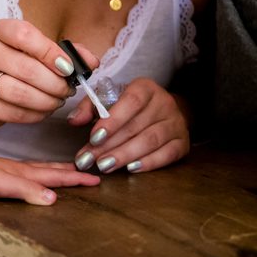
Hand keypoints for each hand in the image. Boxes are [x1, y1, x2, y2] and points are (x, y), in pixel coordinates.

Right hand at [0, 19, 99, 126]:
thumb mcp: (36, 50)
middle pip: (25, 69)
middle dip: (54, 84)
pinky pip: (9, 112)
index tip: (69, 68)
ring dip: (45, 102)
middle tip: (67, 91)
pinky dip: (32, 115)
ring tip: (56, 102)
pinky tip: (41, 111)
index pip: (24, 36)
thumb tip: (91, 62)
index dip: (50, 53)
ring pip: (17, 93)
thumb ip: (66, 53)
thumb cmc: (13, 63)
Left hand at [0, 145, 101, 204]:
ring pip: (42, 170)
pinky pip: (30, 173)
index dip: (76, 178)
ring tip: (71, 171)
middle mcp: (21, 170)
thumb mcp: (2, 185)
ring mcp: (11, 171)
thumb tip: (53, 198)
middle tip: (92, 174)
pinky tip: (37, 178)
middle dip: (73, 172)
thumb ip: (27, 190)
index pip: (56, 175)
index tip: (96, 178)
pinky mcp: (1, 175)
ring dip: (59, 171)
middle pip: (53, 170)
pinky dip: (41, 174)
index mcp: (24, 173)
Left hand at [68, 77, 188, 174]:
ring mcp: (176, 123)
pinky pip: (167, 154)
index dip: (112, 120)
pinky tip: (130, 169)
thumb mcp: (110, 98)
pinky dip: (149, 163)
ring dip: (125, 155)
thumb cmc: (131, 106)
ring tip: (105, 166)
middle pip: (136, 126)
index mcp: (146, 87)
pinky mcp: (182, 143)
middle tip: (89, 159)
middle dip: (109, 145)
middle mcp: (164, 103)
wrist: (165, 112)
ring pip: (150, 141)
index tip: (94, 137)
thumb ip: (90, 107)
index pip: (131, 101)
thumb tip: (73, 120)